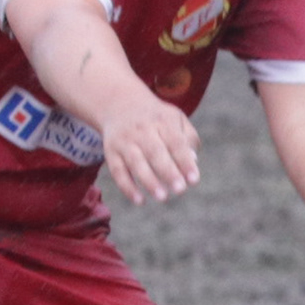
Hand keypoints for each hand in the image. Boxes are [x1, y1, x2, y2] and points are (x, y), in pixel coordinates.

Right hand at [94, 87, 201, 205]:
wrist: (119, 104)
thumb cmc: (157, 118)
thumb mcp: (176, 119)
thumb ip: (188, 138)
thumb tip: (193, 160)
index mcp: (162, 121)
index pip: (176, 143)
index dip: (185, 162)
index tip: (194, 180)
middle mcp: (142, 130)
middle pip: (155, 152)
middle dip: (168, 172)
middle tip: (180, 190)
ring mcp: (125, 141)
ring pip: (136, 162)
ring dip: (148, 181)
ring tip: (162, 197)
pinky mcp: (111, 152)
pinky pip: (117, 171)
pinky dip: (127, 187)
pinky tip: (139, 201)